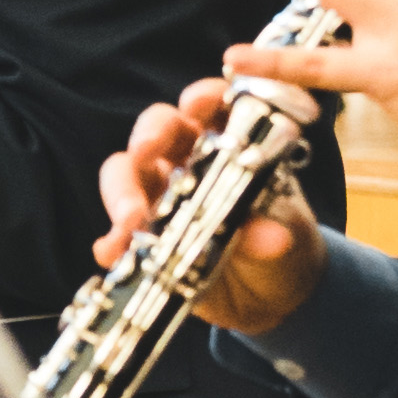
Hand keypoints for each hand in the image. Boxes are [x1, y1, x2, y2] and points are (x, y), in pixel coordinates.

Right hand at [96, 75, 326, 333]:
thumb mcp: (287, 236)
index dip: (200, 98)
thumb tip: (271, 238)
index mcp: (227, 143)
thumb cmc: (285, 245)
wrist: (274, 298)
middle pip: (155, 129)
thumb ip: (272, 231)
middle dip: (148, 134)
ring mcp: (160, 198)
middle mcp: (187, 162)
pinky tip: (110, 251)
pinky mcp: (143, 238)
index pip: (209, 106)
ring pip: (125, 173)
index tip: (197, 104)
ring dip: (122, 190)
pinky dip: (111, 242)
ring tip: (130, 218)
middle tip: (146, 151)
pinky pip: (117, 234)